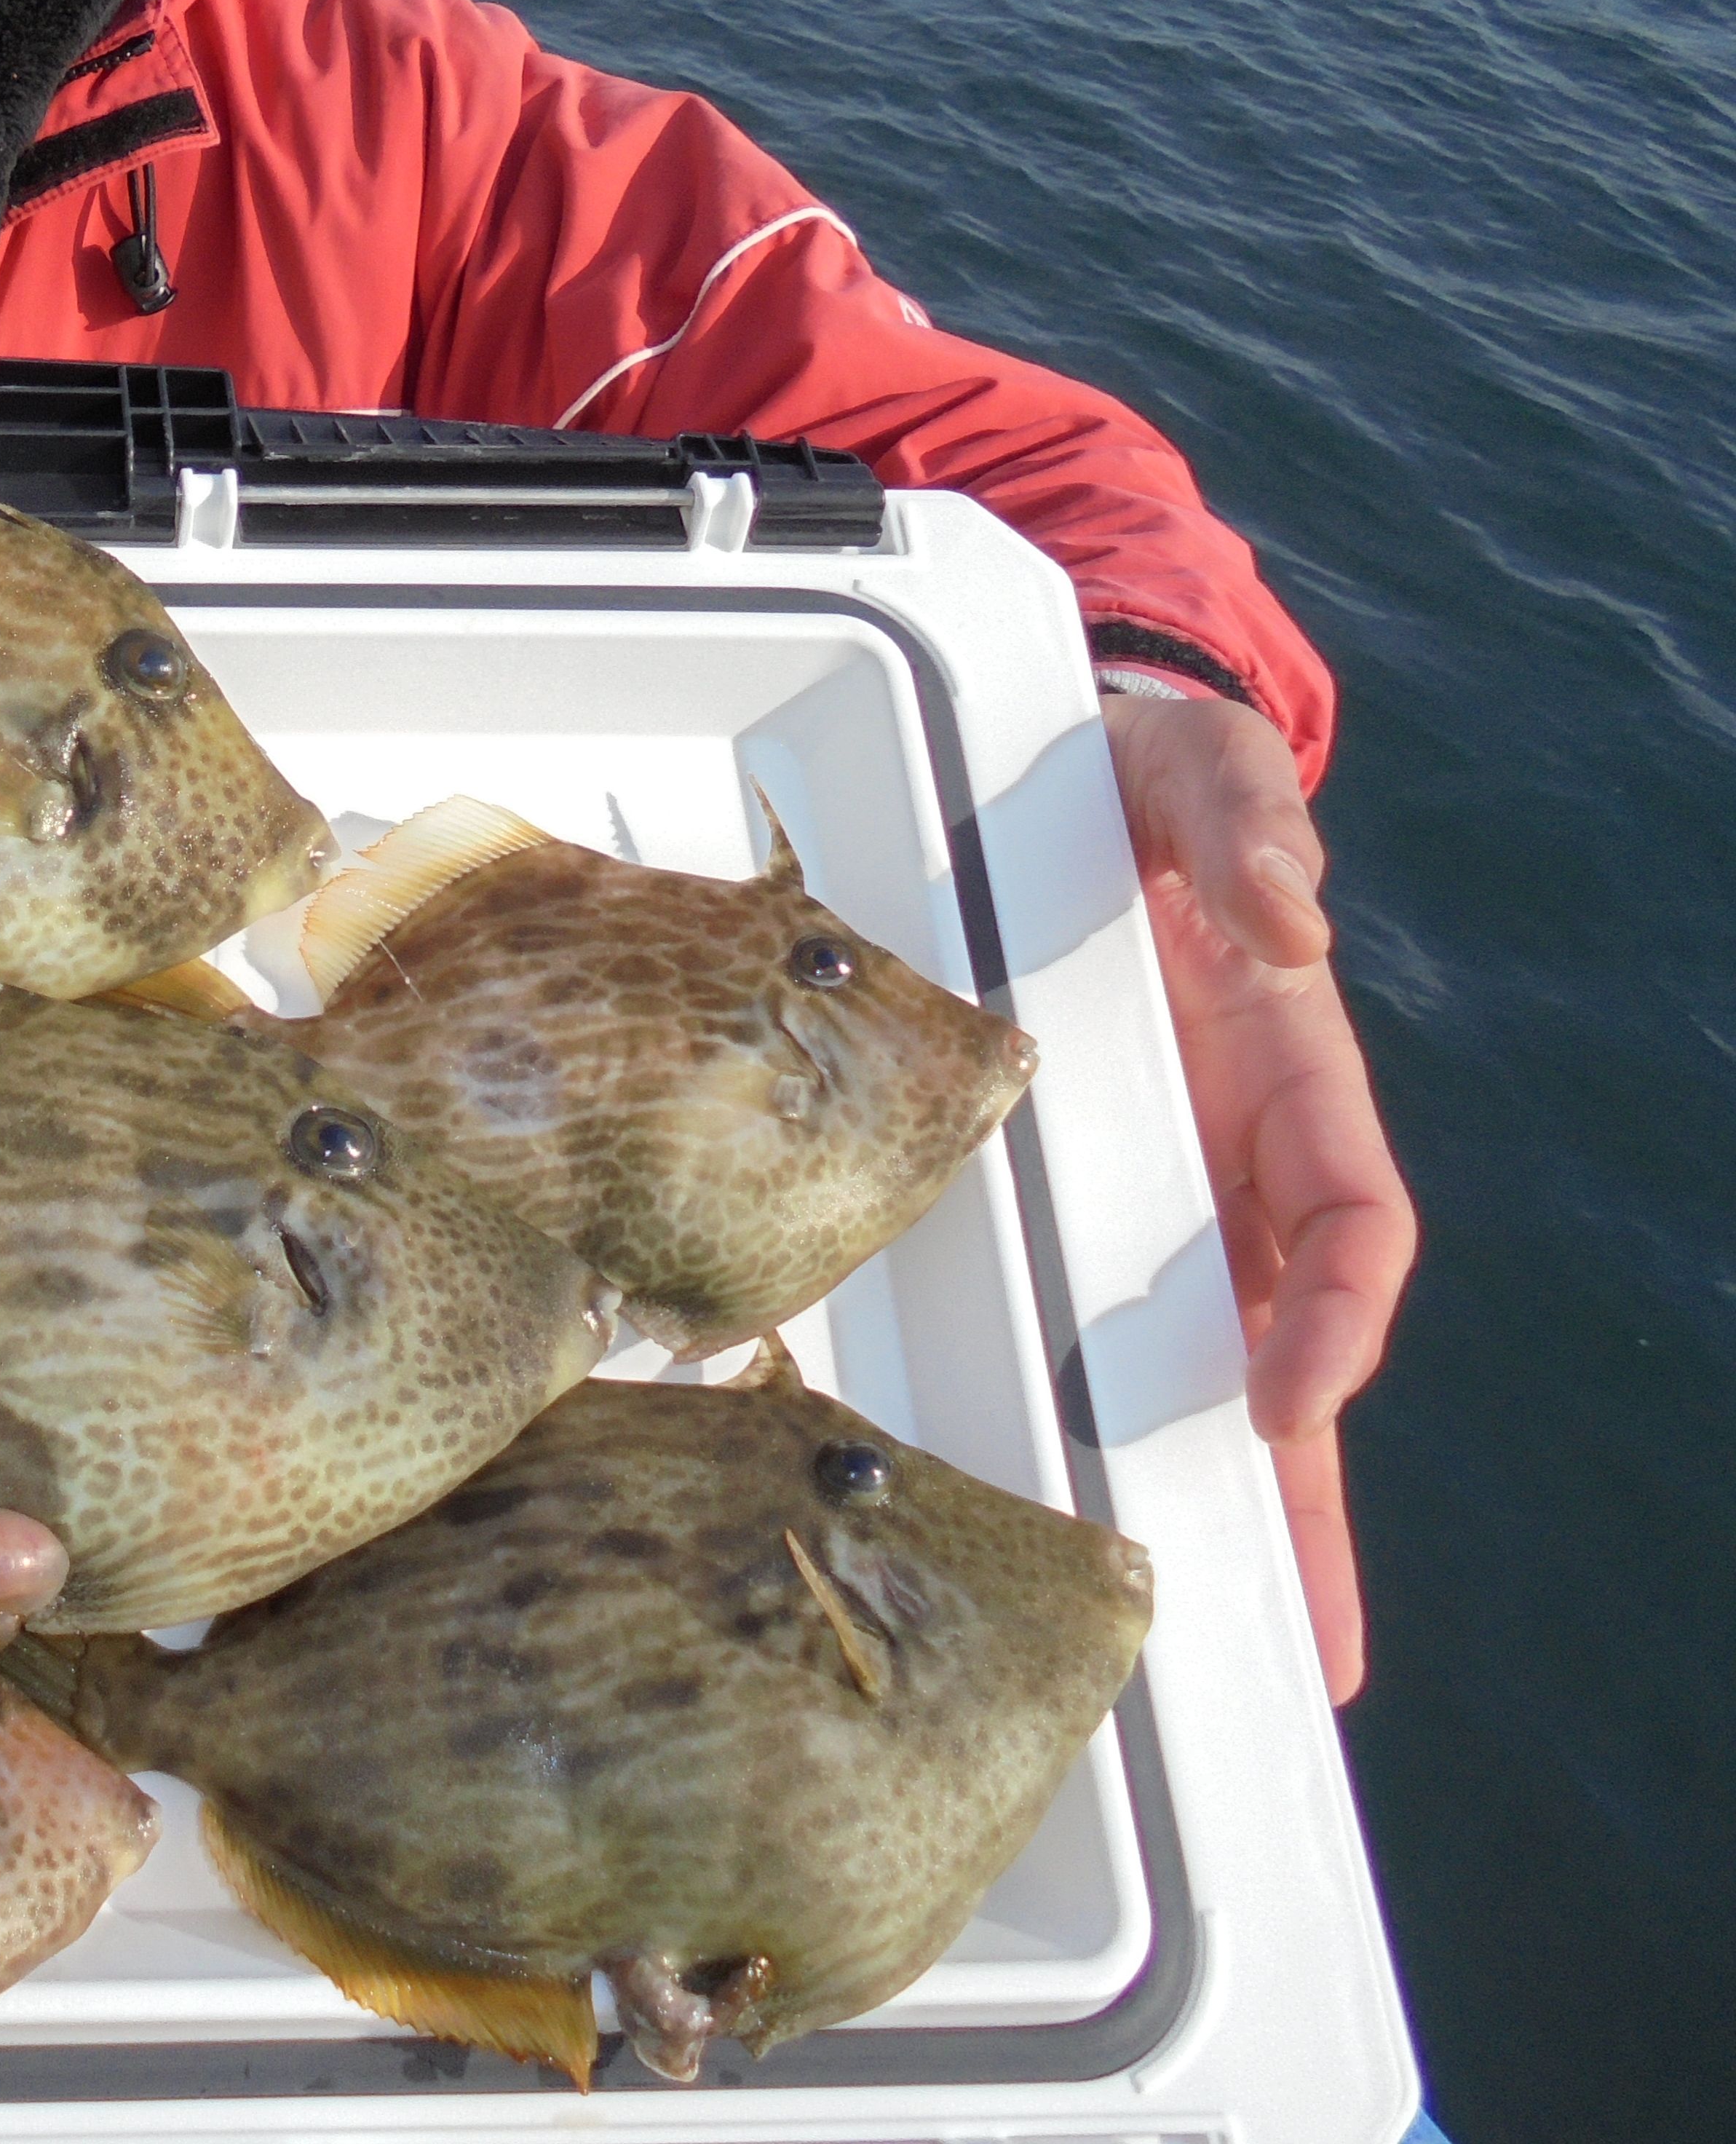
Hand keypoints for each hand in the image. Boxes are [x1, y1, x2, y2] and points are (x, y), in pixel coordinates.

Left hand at [1100, 691, 1413, 1702]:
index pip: (1349, 1224)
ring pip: (1201, 1366)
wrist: (1060, 771)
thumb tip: (1288, 916)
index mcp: (1287, 1073)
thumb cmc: (1144, 774)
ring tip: (1224, 1645)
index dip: (1336, 1316)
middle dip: (1305, 1496)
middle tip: (1310, 1645)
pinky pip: (1093, 1315)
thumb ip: (1249, 819)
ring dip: (1221, 1503)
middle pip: (1292, 1348)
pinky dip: (1105, 1416)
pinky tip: (1085, 1518)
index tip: (1296, 1396)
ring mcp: (1152, 1179)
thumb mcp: (1200, 765)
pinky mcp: (1063, 1182)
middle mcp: (1230, 1149)